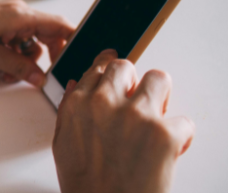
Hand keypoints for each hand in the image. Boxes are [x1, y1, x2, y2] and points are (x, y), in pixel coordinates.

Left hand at [0, 0, 74, 86]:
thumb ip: (18, 67)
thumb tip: (40, 77)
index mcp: (19, 15)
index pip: (60, 25)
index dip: (72, 42)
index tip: (75, 60)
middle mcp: (16, 12)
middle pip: (48, 33)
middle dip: (47, 57)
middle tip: (41, 76)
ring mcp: (6, 16)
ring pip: (31, 39)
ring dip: (26, 59)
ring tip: (11, 75)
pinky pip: (16, 38)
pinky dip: (14, 53)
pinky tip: (2, 67)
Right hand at [53, 50, 194, 192]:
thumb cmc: (85, 187)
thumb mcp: (63, 145)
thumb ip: (69, 111)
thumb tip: (77, 87)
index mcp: (78, 104)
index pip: (98, 68)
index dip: (112, 70)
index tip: (118, 67)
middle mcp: (104, 103)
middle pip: (127, 66)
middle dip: (135, 82)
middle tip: (140, 101)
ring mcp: (136, 115)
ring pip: (159, 79)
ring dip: (161, 98)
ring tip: (157, 119)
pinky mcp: (164, 134)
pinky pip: (184, 121)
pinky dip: (180, 138)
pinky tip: (168, 151)